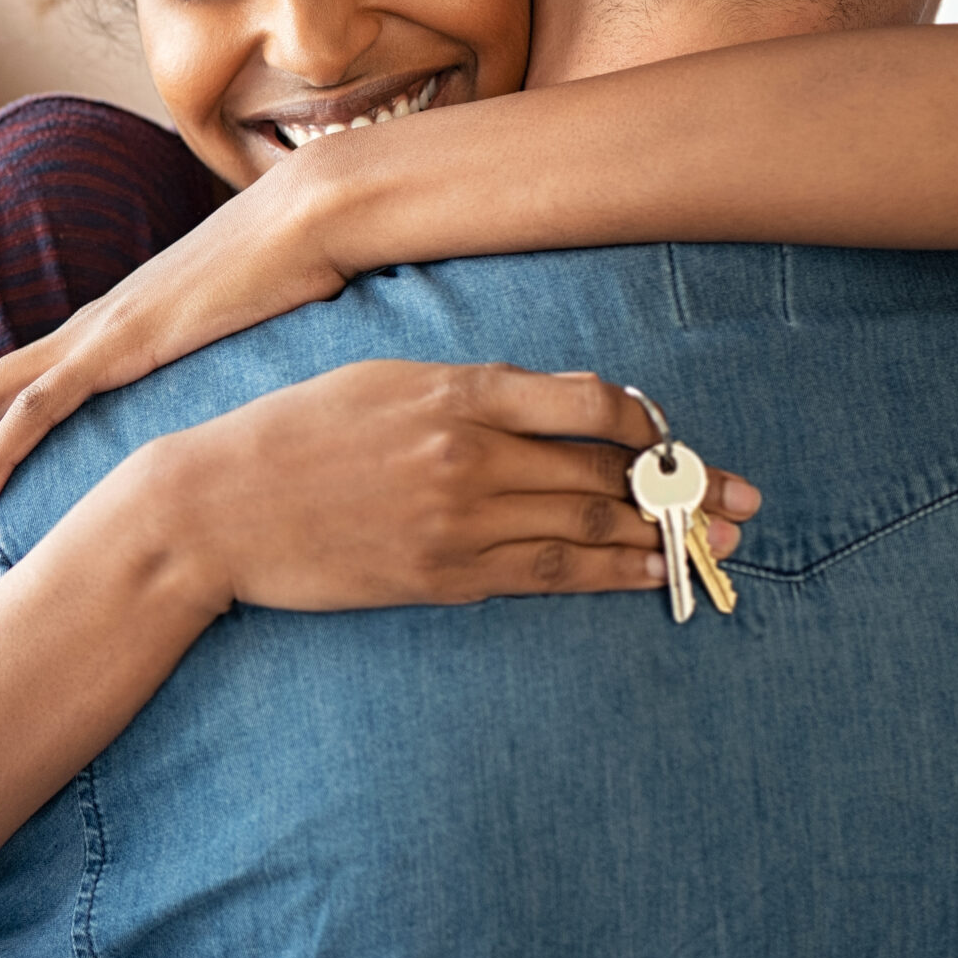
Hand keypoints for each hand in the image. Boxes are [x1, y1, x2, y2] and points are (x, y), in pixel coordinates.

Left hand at [0, 163, 352, 535]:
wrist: (311, 219)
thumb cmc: (294, 278)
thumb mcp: (245, 343)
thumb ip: (221, 376)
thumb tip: (245, 426)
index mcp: (108, 332)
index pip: (15, 388)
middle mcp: (85, 330)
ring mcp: (95, 334)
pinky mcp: (116, 344)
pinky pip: (34, 405)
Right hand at [80, 361, 758, 615]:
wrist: (214, 507)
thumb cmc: (288, 434)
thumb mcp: (377, 381)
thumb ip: (464, 390)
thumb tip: (549, 407)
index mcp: (452, 392)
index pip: (589, 403)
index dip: (646, 422)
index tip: (667, 435)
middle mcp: (467, 454)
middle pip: (605, 471)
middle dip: (684, 486)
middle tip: (743, 499)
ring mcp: (458, 521)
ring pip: (589, 527)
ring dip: (664, 536)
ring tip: (716, 541)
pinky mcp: (442, 576)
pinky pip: (547, 576)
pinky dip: (609, 575)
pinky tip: (649, 574)